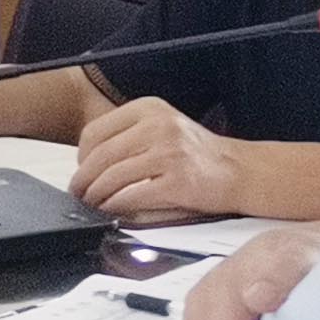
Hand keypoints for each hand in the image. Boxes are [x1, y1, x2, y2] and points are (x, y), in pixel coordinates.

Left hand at [74, 98, 245, 216]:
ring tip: (93, 203)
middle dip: (83, 179)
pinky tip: (111, 210)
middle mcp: (158, 126)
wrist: (240, 170)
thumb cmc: (197, 153)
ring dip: (96, 195)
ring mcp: (169, 153)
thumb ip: (127, 136)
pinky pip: (132, 196)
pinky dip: (115, 206)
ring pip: (113, 177)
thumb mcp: (162, 127)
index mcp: (149, 108)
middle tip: (79, 193)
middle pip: (101, 156)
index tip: (80, 170)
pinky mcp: (177, 181)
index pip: (96, 131)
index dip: (81, 156)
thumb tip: (86, 162)